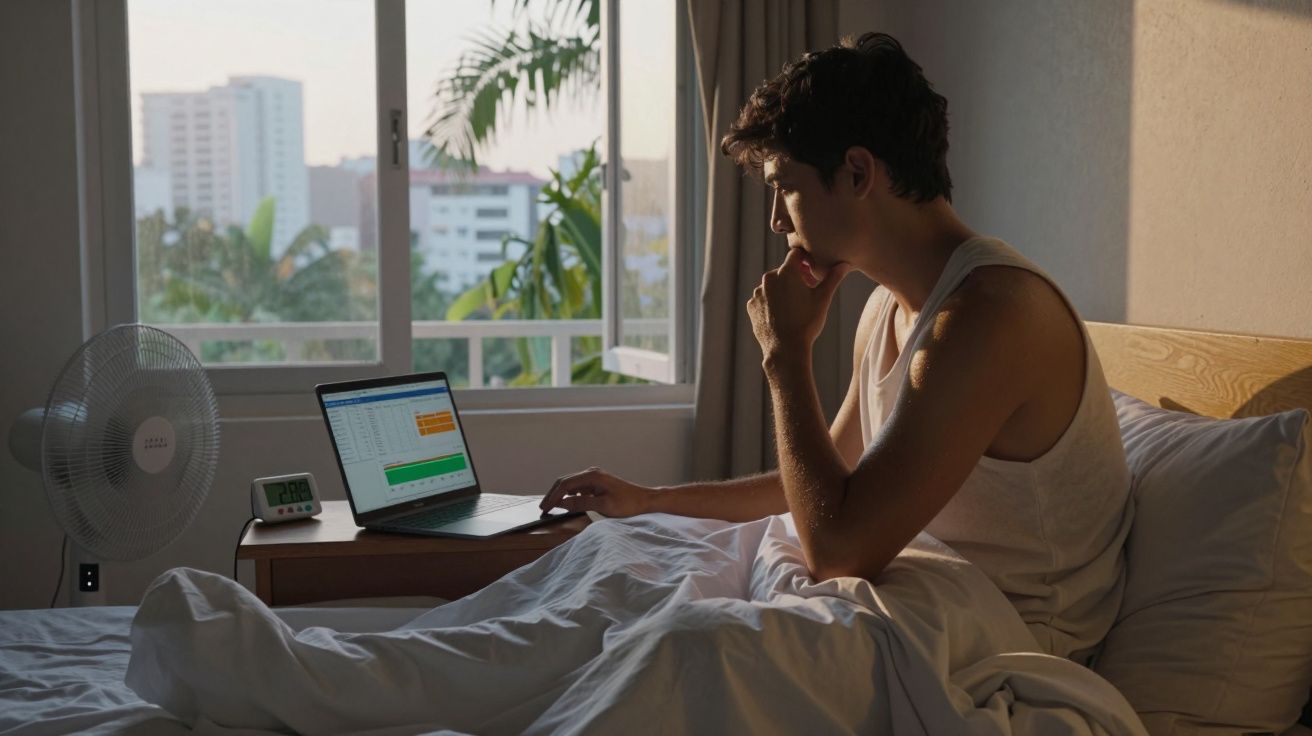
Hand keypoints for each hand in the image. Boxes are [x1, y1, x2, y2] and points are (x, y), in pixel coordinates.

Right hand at [539, 466, 653, 517]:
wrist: (645, 501)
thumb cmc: (628, 504)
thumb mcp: (603, 506)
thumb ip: (581, 504)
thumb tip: (562, 503)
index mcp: (592, 476)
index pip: (565, 485)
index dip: (553, 497)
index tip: (544, 508)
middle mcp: (592, 473)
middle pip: (565, 482)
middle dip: (553, 495)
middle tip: (543, 508)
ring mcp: (594, 478)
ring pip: (571, 484)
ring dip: (560, 495)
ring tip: (551, 507)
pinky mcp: (597, 484)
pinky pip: (578, 488)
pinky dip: (569, 495)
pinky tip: (567, 504)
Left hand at [747, 248, 851, 362]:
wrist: (786, 349)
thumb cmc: (807, 322)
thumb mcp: (823, 298)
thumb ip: (832, 278)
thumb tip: (844, 264)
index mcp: (786, 272)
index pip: (795, 255)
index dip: (805, 262)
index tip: (811, 273)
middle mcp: (768, 279)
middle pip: (783, 271)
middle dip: (795, 278)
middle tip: (807, 292)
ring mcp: (758, 293)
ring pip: (772, 285)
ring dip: (782, 290)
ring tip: (794, 306)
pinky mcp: (751, 306)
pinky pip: (763, 299)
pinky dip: (771, 302)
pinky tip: (782, 314)